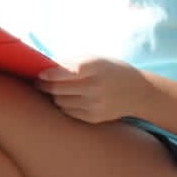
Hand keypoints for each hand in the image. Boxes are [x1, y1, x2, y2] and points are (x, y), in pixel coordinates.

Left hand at [35, 56, 150, 122]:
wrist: (137, 92)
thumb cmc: (111, 71)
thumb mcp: (95, 59)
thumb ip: (71, 62)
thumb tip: (44, 66)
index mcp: (96, 68)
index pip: (63, 73)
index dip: (47, 74)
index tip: (39, 73)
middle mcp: (95, 87)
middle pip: (58, 89)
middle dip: (44, 85)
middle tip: (39, 81)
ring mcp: (94, 105)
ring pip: (60, 101)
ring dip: (53, 95)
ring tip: (54, 89)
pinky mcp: (93, 117)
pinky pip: (68, 111)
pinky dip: (63, 104)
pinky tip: (68, 97)